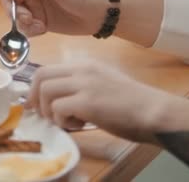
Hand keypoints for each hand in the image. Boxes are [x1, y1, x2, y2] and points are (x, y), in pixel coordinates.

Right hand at [0, 0, 108, 36]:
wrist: (100, 15)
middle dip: (12, 9)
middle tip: (25, 17)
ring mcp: (34, 7)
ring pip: (14, 16)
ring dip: (22, 22)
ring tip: (38, 25)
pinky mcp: (39, 22)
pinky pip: (24, 28)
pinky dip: (30, 31)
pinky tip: (43, 29)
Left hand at [28, 60, 172, 142]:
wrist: (154, 111)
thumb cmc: (132, 103)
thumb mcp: (103, 82)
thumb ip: (80, 85)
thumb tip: (56, 98)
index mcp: (85, 64)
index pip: (48, 69)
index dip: (36, 88)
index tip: (36, 104)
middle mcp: (82, 69)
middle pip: (41, 76)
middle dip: (34, 98)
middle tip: (42, 114)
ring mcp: (84, 83)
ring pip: (45, 91)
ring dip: (50, 111)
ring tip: (66, 121)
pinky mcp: (87, 101)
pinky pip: (58, 109)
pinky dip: (62, 121)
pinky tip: (79, 124)